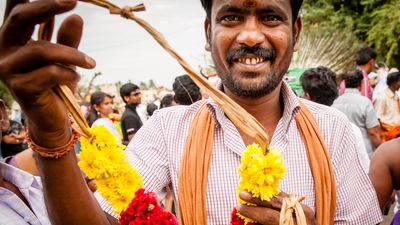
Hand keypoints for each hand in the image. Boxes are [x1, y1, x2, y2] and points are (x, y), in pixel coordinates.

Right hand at [0, 0, 95, 146]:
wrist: (51, 118)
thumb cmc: (56, 84)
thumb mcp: (65, 58)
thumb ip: (68, 38)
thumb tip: (76, 17)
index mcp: (12, 38)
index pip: (14, 8)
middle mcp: (3, 50)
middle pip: (19, 18)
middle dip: (47, 6)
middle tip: (73, 1)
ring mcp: (8, 69)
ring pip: (40, 49)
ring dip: (71, 53)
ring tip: (90, 62)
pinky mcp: (20, 88)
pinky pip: (50, 73)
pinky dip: (68, 73)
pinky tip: (74, 78)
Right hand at [236, 191, 315, 224]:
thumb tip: (249, 220)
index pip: (269, 216)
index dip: (253, 212)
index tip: (239, 207)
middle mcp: (299, 216)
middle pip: (274, 203)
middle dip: (256, 198)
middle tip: (241, 194)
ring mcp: (304, 210)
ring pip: (281, 198)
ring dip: (263, 194)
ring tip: (250, 190)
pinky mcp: (305, 207)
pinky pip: (287, 198)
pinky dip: (275, 195)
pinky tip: (264, 192)